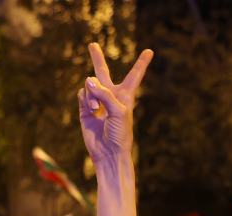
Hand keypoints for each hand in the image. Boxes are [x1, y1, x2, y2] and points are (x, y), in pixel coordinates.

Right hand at [77, 43, 152, 174]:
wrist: (108, 154)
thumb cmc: (120, 134)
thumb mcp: (118, 111)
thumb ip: (104, 94)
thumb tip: (87, 81)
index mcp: (126, 95)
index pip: (134, 74)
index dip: (141, 62)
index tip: (149, 51)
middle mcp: (111, 96)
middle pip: (102, 72)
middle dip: (96, 58)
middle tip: (92, 45)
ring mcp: (97, 102)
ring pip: (89, 85)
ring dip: (91, 95)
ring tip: (95, 110)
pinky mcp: (85, 110)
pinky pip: (82, 95)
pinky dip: (85, 100)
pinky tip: (90, 111)